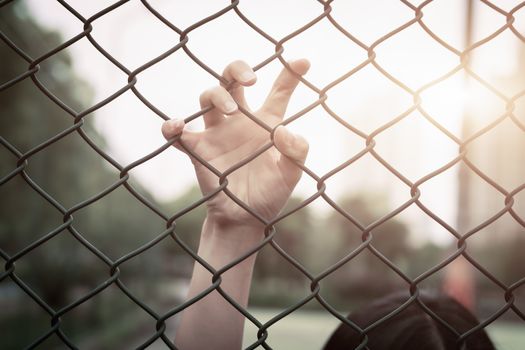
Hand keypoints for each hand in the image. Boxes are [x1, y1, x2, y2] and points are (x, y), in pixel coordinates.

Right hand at [162, 59, 309, 230]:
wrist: (246, 219)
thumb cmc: (270, 193)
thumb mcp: (291, 173)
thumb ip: (296, 151)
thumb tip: (282, 131)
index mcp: (266, 123)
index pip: (279, 91)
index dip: (290, 74)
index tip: (303, 62)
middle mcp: (240, 121)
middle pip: (232, 80)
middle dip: (238, 69)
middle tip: (250, 79)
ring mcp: (216, 133)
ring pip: (207, 97)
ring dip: (217, 96)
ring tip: (231, 109)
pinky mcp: (197, 150)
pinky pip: (176, 134)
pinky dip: (171, 127)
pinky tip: (177, 127)